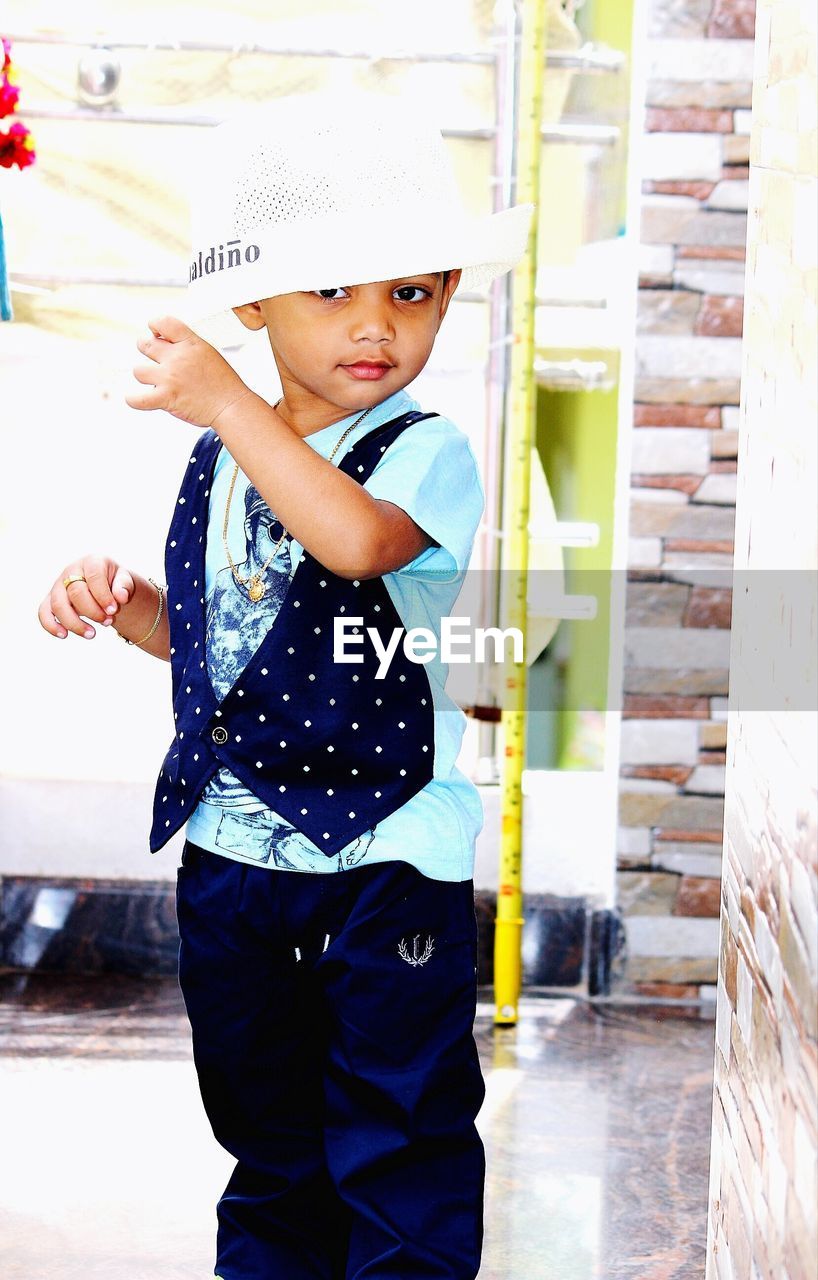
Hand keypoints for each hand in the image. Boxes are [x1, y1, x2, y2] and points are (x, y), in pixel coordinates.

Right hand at [38, 555, 134, 640]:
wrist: (104, 584)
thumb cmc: (114, 581)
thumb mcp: (125, 579)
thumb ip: (125, 585)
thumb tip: (121, 597)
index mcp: (91, 562)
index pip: (94, 577)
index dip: (103, 596)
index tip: (113, 610)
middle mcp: (71, 571)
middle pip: (76, 593)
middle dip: (93, 612)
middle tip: (108, 622)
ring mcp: (58, 585)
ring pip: (58, 605)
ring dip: (74, 623)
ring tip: (92, 634)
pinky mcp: (50, 599)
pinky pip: (43, 612)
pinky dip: (50, 625)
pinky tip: (64, 635)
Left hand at [126, 314, 253, 427]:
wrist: (231, 406)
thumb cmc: (223, 383)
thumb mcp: (209, 353)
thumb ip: (188, 346)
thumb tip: (166, 342)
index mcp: (191, 343)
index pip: (163, 322)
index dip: (155, 325)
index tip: (155, 332)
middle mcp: (178, 357)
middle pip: (145, 345)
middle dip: (145, 349)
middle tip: (153, 357)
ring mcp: (170, 377)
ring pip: (138, 371)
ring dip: (145, 376)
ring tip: (156, 381)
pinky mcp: (166, 398)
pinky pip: (137, 399)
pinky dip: (133, 399)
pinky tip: (135, 398)